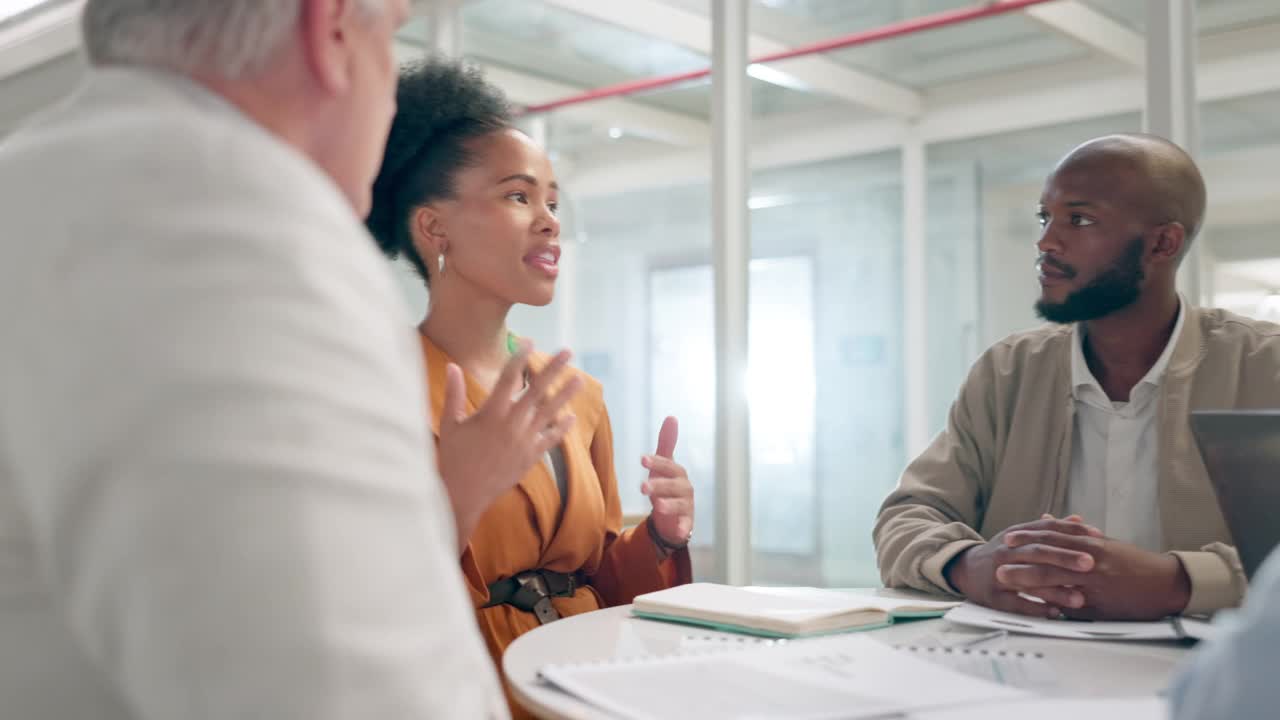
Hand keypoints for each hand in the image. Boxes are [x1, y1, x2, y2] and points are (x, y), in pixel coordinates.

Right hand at [437, 342, 581, 548]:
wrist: (463, 494)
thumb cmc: (453, 458)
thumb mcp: (450, 424)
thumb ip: (454, 394)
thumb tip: (453, 366)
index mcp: (490, 414)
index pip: (509, 379)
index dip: (520, 358)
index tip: (530, 342)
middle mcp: (511, 425)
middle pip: (536, 391)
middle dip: (553, 369)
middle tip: (568, 351)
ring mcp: (523, 442)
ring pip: (549, 413)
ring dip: (565, 394)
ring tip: (578, 378)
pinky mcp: (530, 458)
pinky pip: (550, 440)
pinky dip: (561, 429)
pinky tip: (571, 417)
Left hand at [640, 416, 693, 559]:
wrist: (673, 515)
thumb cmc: (667, 486)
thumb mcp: (664, 465)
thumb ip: (666, 443)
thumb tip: (672, 417)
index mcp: (677, 473)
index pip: (667, 465)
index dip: (656, 462)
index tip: (642, 459)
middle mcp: (684, 488)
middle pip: (672, 485)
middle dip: (658, 485)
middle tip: (642, 487)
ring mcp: (686, 505)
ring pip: (679, 504)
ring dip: (669, 504)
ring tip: (656, 504)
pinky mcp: (686, 523)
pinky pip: (685, 525)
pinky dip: (683, 528)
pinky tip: (678, 531)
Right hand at [944, 517, 1103, 617]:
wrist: (965, 569)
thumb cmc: (1002, 553)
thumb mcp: (1022, 536)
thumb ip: (1050, 529)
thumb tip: (1079, 519)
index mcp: (1017, 535)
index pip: (1046, 529)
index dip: (1071, 532)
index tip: (1097, 536)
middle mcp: (1007, 551)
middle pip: (1038, 552)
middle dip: (1065, 557)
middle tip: (1090, 563)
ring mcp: (998, 573)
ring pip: (1029, 579)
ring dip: (1055, 589)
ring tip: (1079, 598)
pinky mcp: (993, 596)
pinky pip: (1016, 603)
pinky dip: (1036, 608)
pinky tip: (1055, 613)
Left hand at [997, 528, 1190, 619]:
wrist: (1165, 582)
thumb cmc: (1133, 562)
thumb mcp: (1104, 543)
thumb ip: (1074, 533)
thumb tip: (1047, 518)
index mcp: (1091, 543)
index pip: (1053, 537)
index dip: (1029, 537)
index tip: (1009, 538)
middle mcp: (1091, 559)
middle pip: (1049, 557)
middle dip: (1021, 559)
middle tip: (999, 559)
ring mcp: (1095, 581)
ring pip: (1055, 578)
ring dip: (1028, 579)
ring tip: (1007, 579)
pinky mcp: (1100, 602)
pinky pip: (1071, 602)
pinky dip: (1051, 601)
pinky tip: (1034, 603)